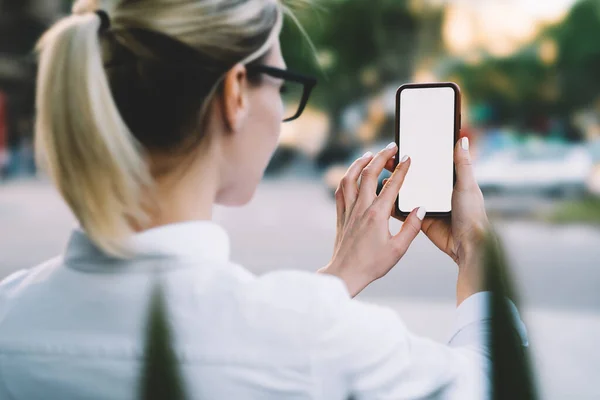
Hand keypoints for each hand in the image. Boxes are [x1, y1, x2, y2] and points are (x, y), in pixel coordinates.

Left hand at [320, 143, 425, 296]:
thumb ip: (411, 227)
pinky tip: (351, 175)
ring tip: (369, 154)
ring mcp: (348, 210)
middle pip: (369, 174)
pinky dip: (346, 178)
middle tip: (391, 147)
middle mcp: (361, 208)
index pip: (391, 185)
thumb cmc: (372, 264)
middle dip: (381, 157)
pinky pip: (341, 191)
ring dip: (359, 163)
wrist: (345, 273)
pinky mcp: (340, 216)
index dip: (401, 169)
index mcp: (377, 215)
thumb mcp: (398, 249)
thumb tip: (421, 209)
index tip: (408, 157)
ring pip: (350, 178)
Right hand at [383, 137, 488, 303]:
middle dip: (403, 168)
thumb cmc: (472, 214)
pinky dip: (395, 205)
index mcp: (451, 182)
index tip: (406, 145)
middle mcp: (438, 192)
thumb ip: (462, 164)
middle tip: (390, 159)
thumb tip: (463, 139)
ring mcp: (428, 206)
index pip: (433, 164)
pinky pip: (405, 210)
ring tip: (384, 175)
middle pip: (418, 177)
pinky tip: (385, 196)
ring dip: (397, 185)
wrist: (466, 244)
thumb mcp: (467, 185)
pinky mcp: (420, 219)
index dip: (420, 155)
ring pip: (409, 192)